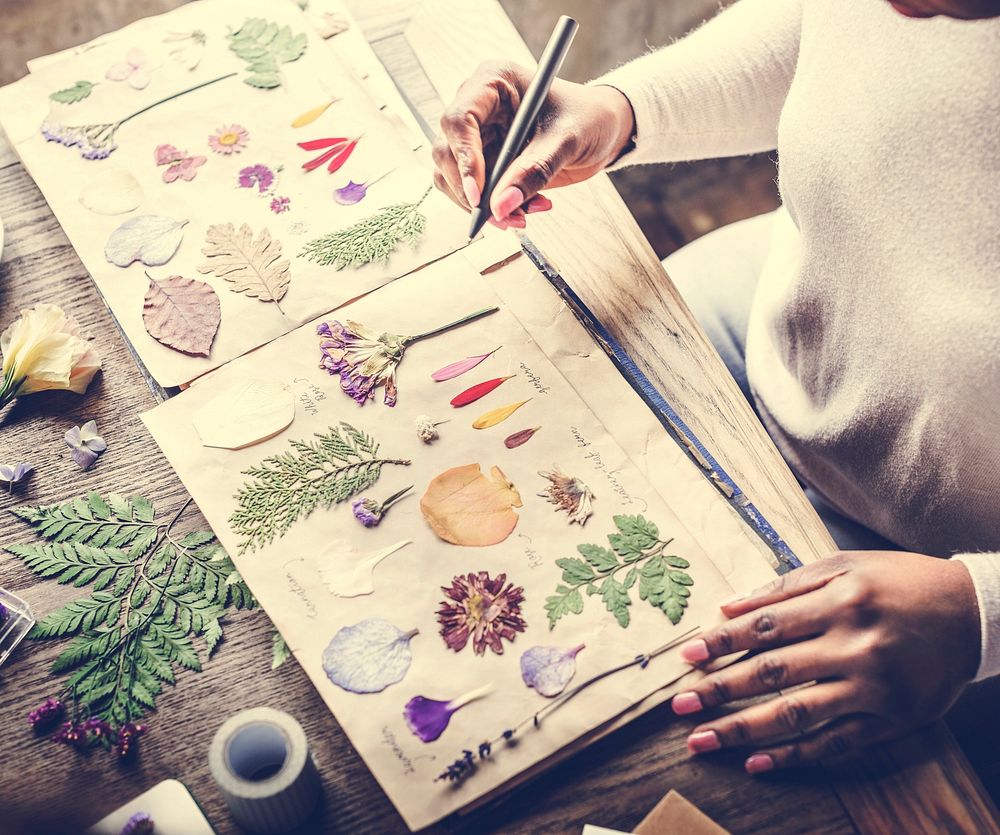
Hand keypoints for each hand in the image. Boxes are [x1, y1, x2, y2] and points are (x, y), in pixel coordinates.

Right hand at [431, 60, 634, 228]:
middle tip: (504, 217)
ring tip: (524, 215)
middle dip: (473, 192)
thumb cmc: (589, 118)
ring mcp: (478, 136)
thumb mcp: (566, 141)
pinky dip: (495, 208)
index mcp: (492, 82)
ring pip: (454, 178)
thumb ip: (533, 171)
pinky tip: (527, 207)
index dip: (463, 160)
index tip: (478, 196)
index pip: (458, 121)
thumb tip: (500, 206)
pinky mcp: (485, 161)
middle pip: (448, 153)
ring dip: (484, 206)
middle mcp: (477, 107)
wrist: (603, 129)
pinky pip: (473, 192)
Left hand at [672, 551, 979, 772]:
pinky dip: (795, 756)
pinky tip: (757, 762)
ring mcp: (874, 688)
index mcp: (838, 601)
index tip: (688, 656)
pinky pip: (837, 744)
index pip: (765, 626)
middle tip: (679, 704)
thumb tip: (728, 606)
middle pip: (773, 673)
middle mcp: (854, 645)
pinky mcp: (893, 720)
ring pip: (797, 713)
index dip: (722, 643)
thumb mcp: (844, 565)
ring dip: (744, 729)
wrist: (973, 613)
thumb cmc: (899, 582)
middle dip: (720, 690)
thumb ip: (785, 586)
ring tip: (703, 740)